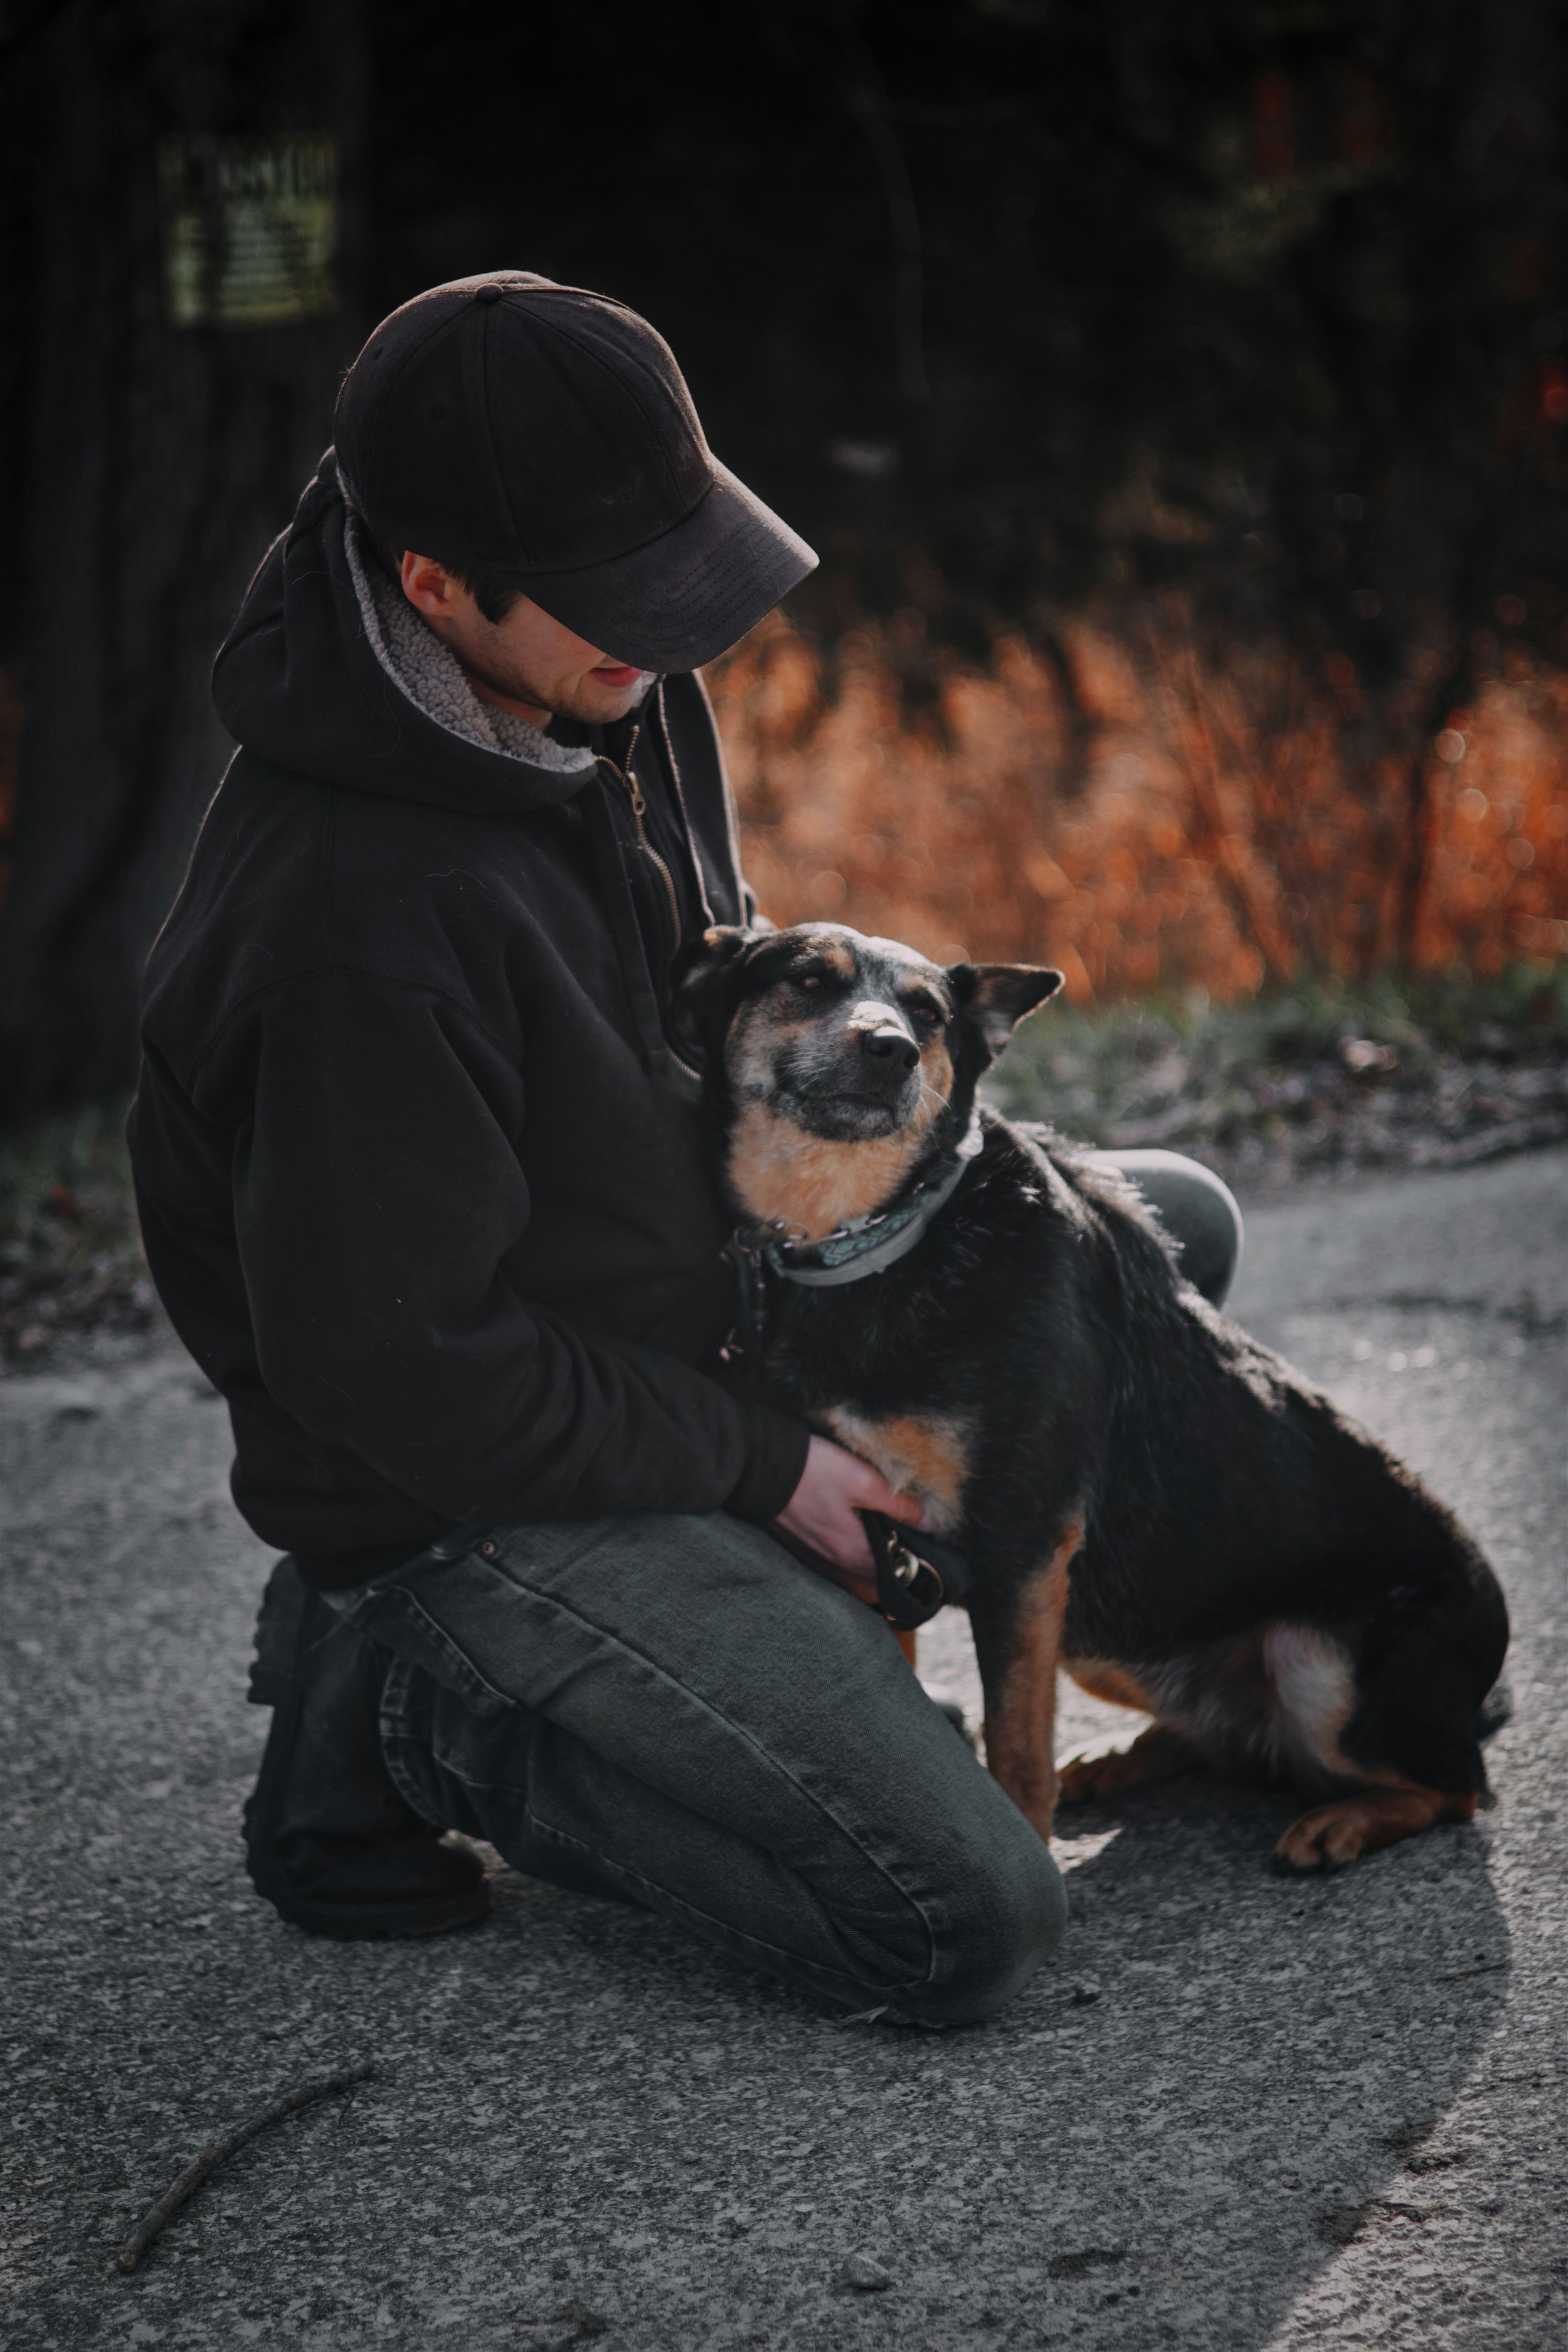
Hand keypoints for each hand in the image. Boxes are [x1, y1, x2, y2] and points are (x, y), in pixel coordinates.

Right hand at [774, 1434, 924, 1605]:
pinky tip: (852, 1537)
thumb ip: (898, 1505)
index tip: (925, 1551)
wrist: (760, 1465)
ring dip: (869, 1571)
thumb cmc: (813, 1470)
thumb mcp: (863, 1480)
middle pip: (872, 1589)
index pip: (894, 1580)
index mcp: (851, 1553)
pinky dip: (848, 1562)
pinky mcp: (800, 1548)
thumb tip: (929, 1524)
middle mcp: (832, 1565)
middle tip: (905, 1548)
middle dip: (892, 1576)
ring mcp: (813, 1559)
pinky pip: (832, 1569)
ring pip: (851, 1581)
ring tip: (882, 1543)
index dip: (914, 1569)